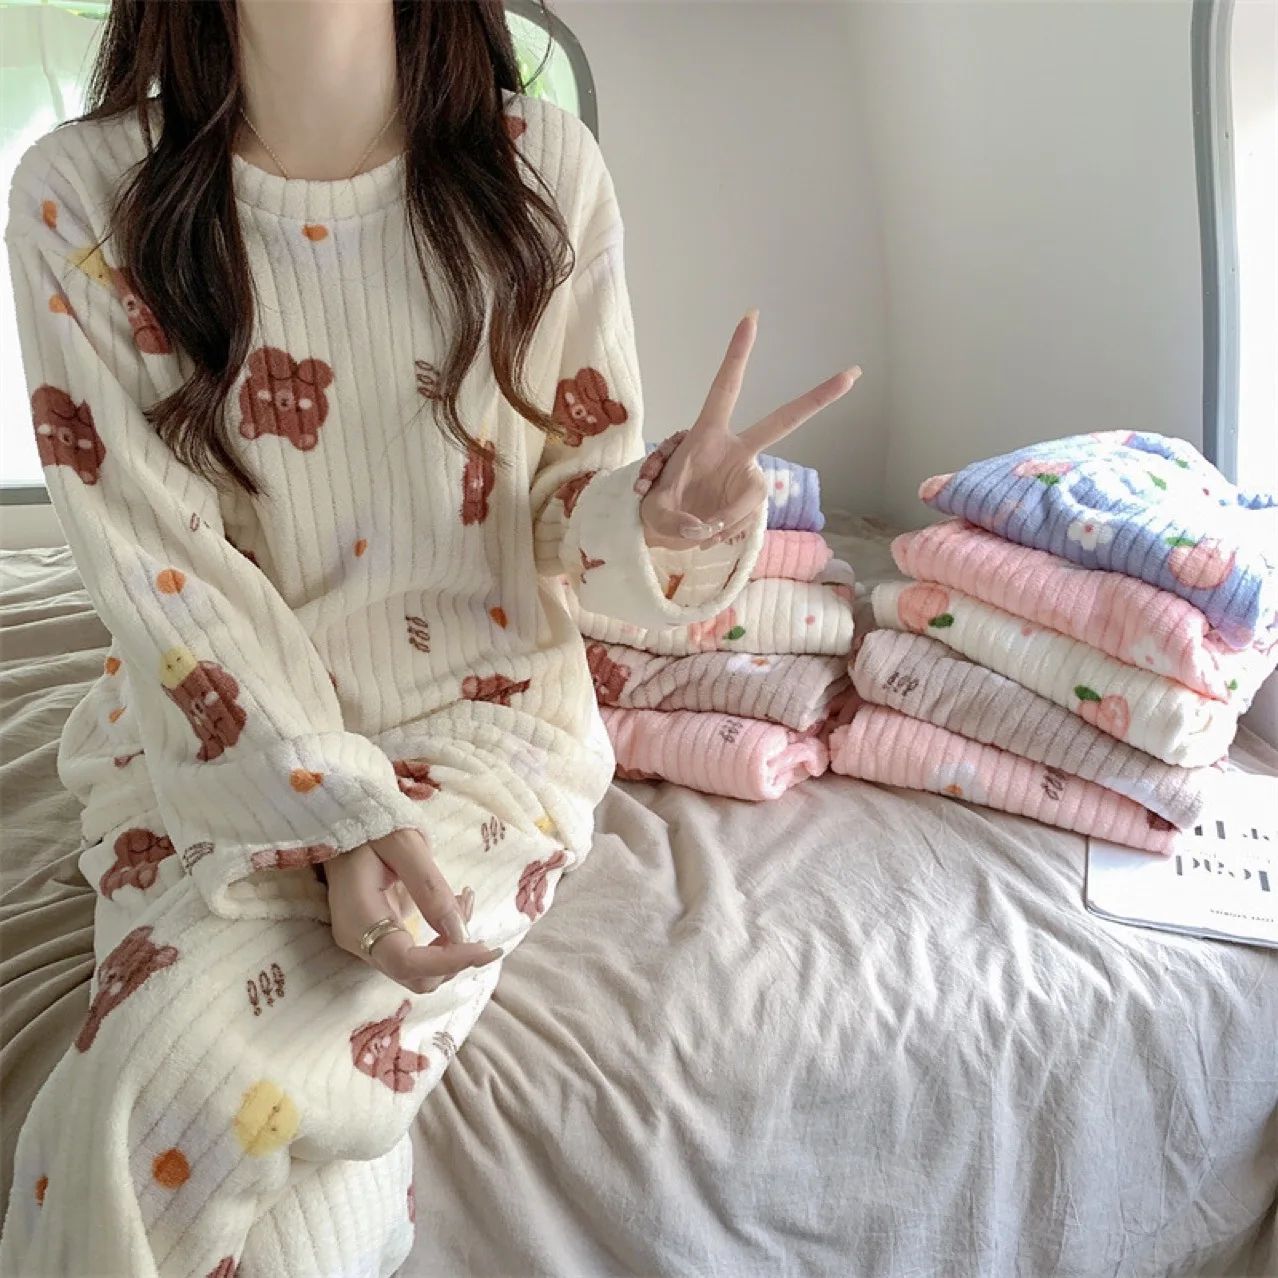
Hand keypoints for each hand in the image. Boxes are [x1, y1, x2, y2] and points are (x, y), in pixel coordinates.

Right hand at [326, 829, 500, 993]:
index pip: (406, 962)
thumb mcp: (404, 844)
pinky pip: (416, 953)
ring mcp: (366, 942)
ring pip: (419, 968)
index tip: (486, 949)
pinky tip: (456, 904)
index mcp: (358, 918)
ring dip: (452, 945)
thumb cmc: (370, 823)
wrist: (341, 819)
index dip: (448, 962)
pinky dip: (443, 938)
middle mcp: (358, 940)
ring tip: (465, 898)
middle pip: (414, 976)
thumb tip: (461, 933)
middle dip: (454, 955)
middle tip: (472, 908)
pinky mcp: (378, 937)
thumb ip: (431, 889)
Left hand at [639, 310, 860, 549]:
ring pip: (753, 495)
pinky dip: (728, 529)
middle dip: (816, 398)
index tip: (751, 317)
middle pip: (782, 421)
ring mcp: (746, 473)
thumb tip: (704, 529)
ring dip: (726, 518)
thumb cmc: (658, 508)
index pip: (725, 388)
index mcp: (706, 433)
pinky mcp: (750, 497)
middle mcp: (734, 449)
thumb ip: (677, 519)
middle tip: (852, 374)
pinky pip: (747, 516)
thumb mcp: (657, 512)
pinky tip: (708, 536)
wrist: (664, 529)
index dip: (738, 354)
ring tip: (697, 531)